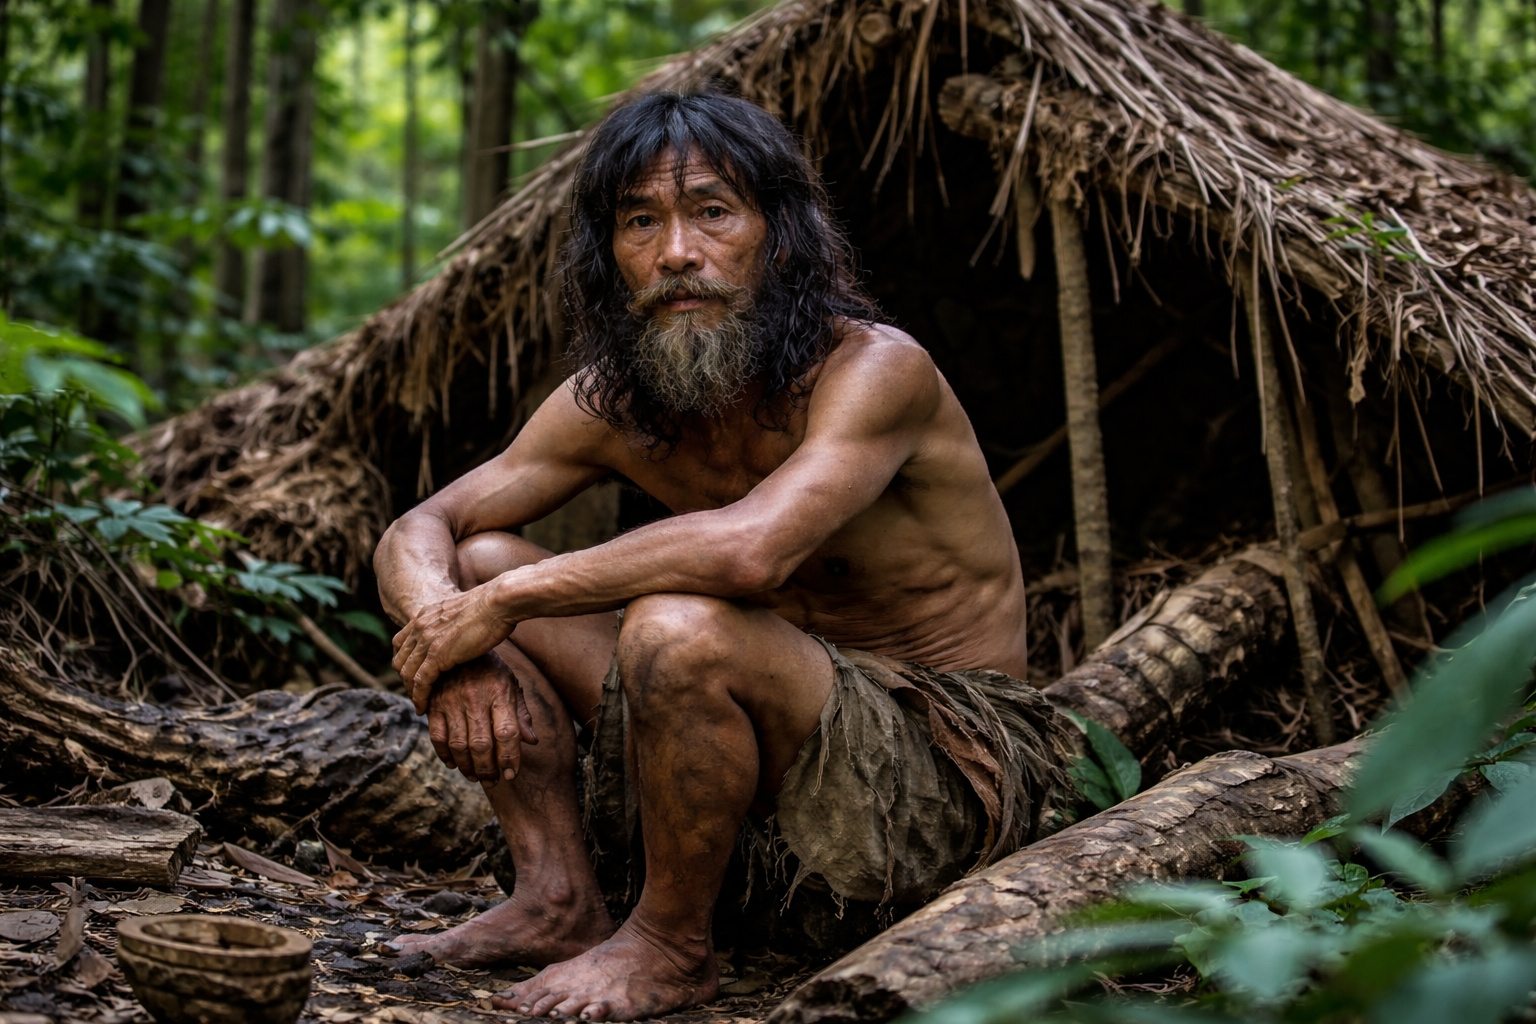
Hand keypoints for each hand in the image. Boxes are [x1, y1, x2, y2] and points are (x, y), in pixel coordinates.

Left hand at [393, 583, 516, 712]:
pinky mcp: (437, 655)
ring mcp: (427, 640)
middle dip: (405, 679)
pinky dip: (419, 697)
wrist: (499, 602)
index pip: (401, 642)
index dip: (405, 661)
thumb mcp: (465, 611)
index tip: (414, 675)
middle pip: (400, 659)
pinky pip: (420, 682)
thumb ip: (456, 621)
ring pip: (407, 673)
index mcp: (426, 614)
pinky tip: (423, 708)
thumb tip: (465, 628)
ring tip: (419, 705)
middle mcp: (420, 626)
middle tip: (416, 694)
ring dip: (411, 692)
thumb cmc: (494, 605)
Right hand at [428, 654, 538, 782]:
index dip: (510, 758)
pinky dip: (445, 755)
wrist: (455, 641)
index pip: (507, 732)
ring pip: (458, 745)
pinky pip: (437, 737)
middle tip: (493, 781)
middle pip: (481, 744)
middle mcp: (475, 697)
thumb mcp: (510, 683)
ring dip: (467, 767)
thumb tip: (532, 741)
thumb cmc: (490, 668)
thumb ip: (521, 713)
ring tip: (475, 776)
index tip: (511, 774)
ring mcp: (451, 701)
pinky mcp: (433, 703)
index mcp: (499, 691)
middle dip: (488, 769)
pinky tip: (454, 764)